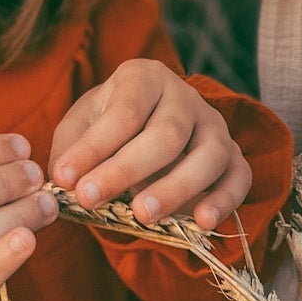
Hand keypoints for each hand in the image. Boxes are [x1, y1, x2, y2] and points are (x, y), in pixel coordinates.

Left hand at [49, 59, 251, 229]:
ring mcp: (215, 126)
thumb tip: (62, 179)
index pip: (124, 111)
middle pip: (166, 134)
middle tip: (91, 199)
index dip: (94, 147)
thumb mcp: (81, 125)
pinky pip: (239, 177)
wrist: (148, 124)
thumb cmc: (108, 125)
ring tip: (142, 216)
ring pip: (208, 155)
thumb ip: (70, 149)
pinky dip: (225, 200)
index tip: (64, 178)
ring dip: (175, 189)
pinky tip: (203, 222)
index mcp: (144, 78)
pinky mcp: (234, 156)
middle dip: (126, 170)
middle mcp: (186, 96)